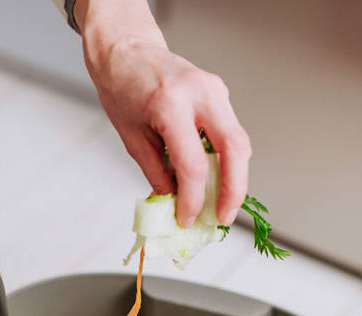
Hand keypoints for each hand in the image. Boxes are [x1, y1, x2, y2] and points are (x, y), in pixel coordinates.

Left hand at [79, 1, 250, 226]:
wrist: (125, 49)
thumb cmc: (122, 88)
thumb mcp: (132, 137)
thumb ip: (157, 173)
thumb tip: (175, 204)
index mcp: (170, 105)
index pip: (193, 165)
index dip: (193, 199)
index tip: (187, 219)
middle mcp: (199, 93)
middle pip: (235, 149)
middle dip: (234, 190)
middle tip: (222, 217)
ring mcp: (214, 89)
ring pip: (240, 141)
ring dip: (234, 177)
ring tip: (220, 204)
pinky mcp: (219, 91)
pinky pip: (230, 131)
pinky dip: (226, 158)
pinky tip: (215, 177)